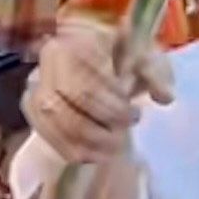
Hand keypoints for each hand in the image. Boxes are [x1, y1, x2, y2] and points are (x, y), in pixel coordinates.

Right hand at [27, 16, 172, 167]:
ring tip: (115, 145)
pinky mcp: (33, 110)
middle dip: (98, 130)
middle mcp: (44, 66)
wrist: (96, 47)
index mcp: (71, 44)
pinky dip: (74, 150)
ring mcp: (34, 89)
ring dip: (87, 143)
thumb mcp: (144, 50)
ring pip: (53, 125)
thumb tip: (165, 97)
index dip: (111, 109)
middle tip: (125, 132)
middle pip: (62, 110)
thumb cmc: (122, 47)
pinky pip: (48, 136)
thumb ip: (156, 71)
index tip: (135, 115)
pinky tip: (98, 154)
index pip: (84, 88)